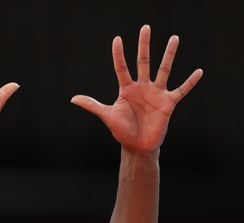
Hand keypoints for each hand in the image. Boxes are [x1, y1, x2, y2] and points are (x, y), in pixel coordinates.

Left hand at [71, 25, 202, 152]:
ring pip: (164, 69)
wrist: (137, 145)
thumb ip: (92, 105)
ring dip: (169, 55)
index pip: (122, 67)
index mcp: (127, 89)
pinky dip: (190, 82)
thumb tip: (72, 98)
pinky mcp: (168, 103)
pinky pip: (181, 90)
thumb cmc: (122, 130)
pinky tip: (198, 71)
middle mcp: (142, 87)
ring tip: (174, 38)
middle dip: (144, 45)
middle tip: (145, 27)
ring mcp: (156, 93)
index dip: (119, 54)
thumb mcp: (107, 115)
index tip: (117, 39)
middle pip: (143, 62)